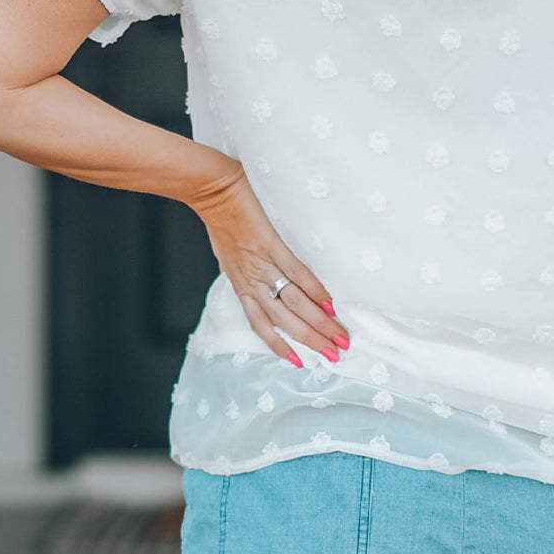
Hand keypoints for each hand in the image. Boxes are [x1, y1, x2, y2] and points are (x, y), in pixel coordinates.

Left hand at [191, 166, 348, 368]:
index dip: (281, 347)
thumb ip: (248, 273)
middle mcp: (252, 281)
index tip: (301, 363)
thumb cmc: (222, 220)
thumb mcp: (231, 257)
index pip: (262, 326)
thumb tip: (267, 283)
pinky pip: (297, 272)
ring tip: (339, 336)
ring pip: (294, 303)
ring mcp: (263, 264)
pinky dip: (315, 289)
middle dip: (312, 340)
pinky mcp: (272, 244)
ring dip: (319, 323)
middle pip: (285, 321)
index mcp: (242, 285)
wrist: (213, 190)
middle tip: (336, 354)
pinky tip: (330, 303)